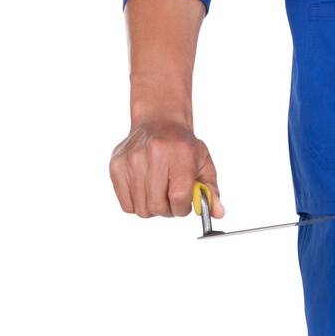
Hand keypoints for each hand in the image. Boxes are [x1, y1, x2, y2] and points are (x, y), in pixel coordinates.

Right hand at [109, 118, 224, 219]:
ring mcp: (132, 160)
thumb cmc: (182, 146)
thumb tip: (218, 213)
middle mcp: (154, 154)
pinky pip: (126, 205)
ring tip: (159, 193)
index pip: (179, 196)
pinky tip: (146, 190)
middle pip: (157, 205)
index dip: (183, 208)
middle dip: (168, 210)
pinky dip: (138, 204)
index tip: (184, 205)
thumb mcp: (204, 163)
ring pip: (141, 208)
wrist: (160, 122)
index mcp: (180, 153)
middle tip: (172, 201)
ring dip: (153, 208)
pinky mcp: (116, 165)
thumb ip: (211, 190)